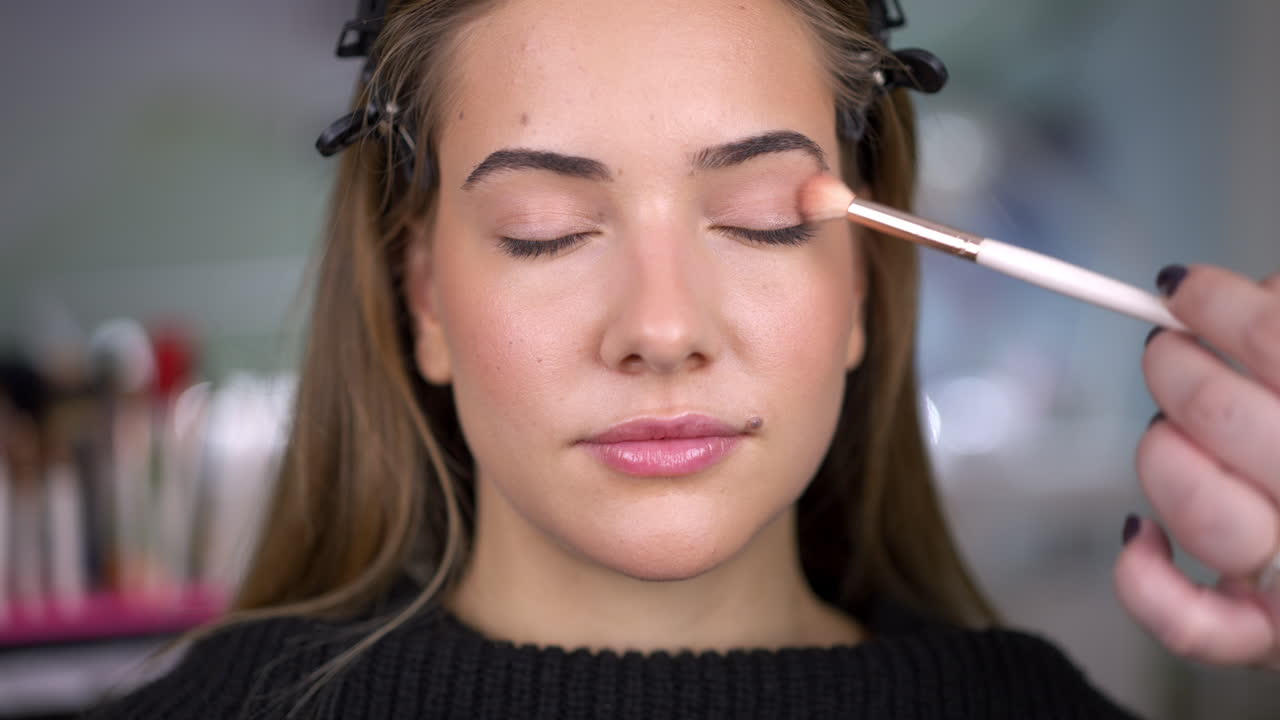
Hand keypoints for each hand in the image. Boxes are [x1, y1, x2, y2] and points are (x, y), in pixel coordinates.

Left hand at [1117, 263, 1279, 668]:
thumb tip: (1255, 294)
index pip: (1276, 342)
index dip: (1222, 305)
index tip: (1184, 285)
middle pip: (1222, 416)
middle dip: (1177, 365)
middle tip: (1166, 343)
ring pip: (1202, 510)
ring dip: (1163, 451)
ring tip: (1167, 425)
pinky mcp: (1264, 639)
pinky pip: (1190, 624)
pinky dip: (1145, 580)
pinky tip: (1137, 531)